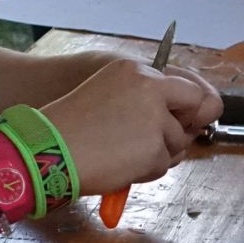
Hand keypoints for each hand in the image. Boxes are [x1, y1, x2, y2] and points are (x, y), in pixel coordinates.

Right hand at [42, 59, 221, 194]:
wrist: (49, 148)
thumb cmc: (72, 125)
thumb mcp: (109, 94)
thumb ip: (146, 99)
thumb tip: (189, 117)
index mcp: (137, 71)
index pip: (187, 87)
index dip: (184, 108)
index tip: (175, 120)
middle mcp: (151, 88)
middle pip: (194, 111)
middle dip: (179, 129)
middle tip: (149, 141)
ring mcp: (155, 119)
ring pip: (176, 142)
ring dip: (156, 153)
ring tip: (121, 153)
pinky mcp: (154, 148)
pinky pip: (162, 165)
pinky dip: (145, 171)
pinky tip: (119, 165)